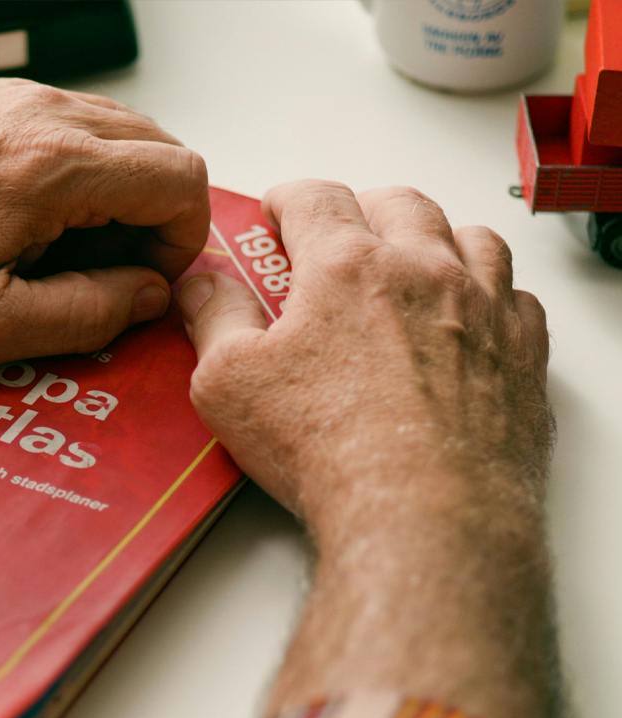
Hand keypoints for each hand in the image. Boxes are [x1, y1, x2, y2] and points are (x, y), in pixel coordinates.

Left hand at [0, 80, 208, 366]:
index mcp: (53, 166)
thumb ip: (87, 314)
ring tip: (72, 252)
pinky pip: (77, 129)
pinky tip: (40, 223)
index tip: (145, 283)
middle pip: (162, 148)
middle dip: (157, 219)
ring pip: (123, 135)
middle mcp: (44, 113)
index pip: (180, 179)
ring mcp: (18, 99)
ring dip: (123, 196)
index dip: (183, 242)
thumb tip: (146, 296)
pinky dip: (85, 176)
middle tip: (112, 274)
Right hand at [177, 181, 550, 536]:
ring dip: (436, 238)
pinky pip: (514, 297)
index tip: (280, 209)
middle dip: (364, 207)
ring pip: (468, 238)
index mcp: (346, 267)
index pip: (316, 199)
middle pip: (399, 204)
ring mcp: (482, 309)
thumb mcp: (229, 384)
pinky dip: (490, 293)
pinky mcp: (521, 355)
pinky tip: (470, 316)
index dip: (290, 198)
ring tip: (414, 261)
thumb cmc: (327, 449)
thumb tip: (203, 286)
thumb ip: (214, 321)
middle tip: (343, 230)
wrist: (421, 512)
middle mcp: (423, 270)